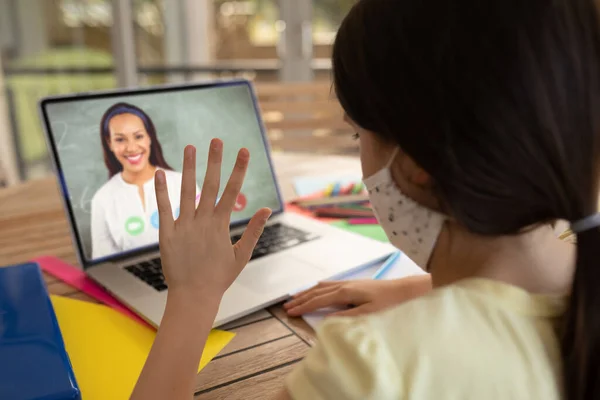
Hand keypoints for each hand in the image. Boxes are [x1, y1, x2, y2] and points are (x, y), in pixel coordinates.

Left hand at [155, 139, 271, 303]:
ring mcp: (184, 226)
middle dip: (215, 161)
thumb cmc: (219, 277)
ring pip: (187, 191)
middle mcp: (203, 222)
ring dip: (190, 168)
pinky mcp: (168, 234)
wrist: (194, 296)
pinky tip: (161, 172)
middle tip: (217, 140)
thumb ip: (253, 230)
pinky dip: (162, 190)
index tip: (244, 151)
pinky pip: (164, 208)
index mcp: (221, 225)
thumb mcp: (242, 255)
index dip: (239, 170)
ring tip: (191, 147)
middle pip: (210, 185)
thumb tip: (267, 209)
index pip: (232, 191)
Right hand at [284, 274, 431, 316]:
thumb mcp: (368, 314)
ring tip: (296, 297)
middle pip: (317, 291)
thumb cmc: (389, 304)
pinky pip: (330, 284)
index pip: (319, 300)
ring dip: (308, 292)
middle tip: (286, 306)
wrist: (406, 290)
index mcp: (345, 292)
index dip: (303, 306)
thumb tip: (326, 320)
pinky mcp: (355, 284)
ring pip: (322, 286)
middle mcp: (344, 285)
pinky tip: (318, 288)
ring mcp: (349, 283)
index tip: (290, 312)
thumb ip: (346, 317)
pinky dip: (319, 288)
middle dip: (301, 299)